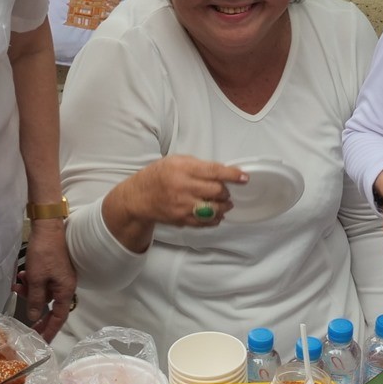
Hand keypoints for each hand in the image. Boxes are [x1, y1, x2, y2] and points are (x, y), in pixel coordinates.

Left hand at [19, 220, 75, 341]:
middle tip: (25, 323)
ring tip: (18, 285)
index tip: (41, 341)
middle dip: (36, 311)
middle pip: (51, 307)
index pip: (59, 317)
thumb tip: (35, 316)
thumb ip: (36, 300)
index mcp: (65, 290)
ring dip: (30, 292)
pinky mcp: (53, 270)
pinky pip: (41, 283)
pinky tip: (21, 276)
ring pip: (43, 294)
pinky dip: (31, 282)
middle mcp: (65, 286)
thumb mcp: (36, 279)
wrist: (47, 228)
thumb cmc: (44, 254)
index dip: (50, 330)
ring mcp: (59, 278)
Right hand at [125, 155, 246, 227]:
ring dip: (224, 207)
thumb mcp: (175, 161)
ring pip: (214, 209)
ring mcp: (182, 206)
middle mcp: (183, 187)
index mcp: (182, 168)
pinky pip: (206, 222)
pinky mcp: (182, 220)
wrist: (138, 198)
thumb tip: (222, 173)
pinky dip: (215, 218)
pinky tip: (215, 213)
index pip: (214, 171)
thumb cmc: (158, 176)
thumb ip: (198, 166)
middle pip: (217, 191)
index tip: (244, 177)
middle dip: (226, 192)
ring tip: (224, 203)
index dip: (232, 175)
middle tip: (226, 191)